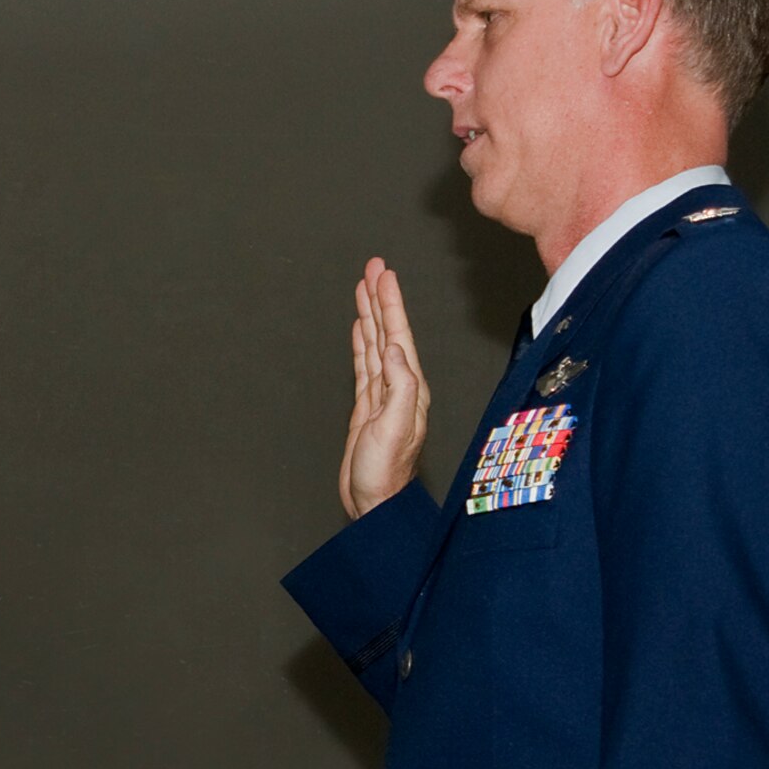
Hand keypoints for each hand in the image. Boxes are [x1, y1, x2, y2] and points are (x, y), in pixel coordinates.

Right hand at [339, 257, 429, 518]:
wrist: (374, 501)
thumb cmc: (385, 472)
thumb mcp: (395, 427)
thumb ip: (399, 386)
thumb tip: (394, 350)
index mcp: (409, 387)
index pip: (398, 334)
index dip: (389, 302)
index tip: (382, 274)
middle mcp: (399, 385)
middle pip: (387, 331)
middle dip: (380, 298)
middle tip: (374, 267)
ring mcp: (382, 394)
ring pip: (375, 342)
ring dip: (369, 314)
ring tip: (364, 287)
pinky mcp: (367, 405)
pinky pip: (364, 363)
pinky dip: (362, 341)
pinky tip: (359, 328)